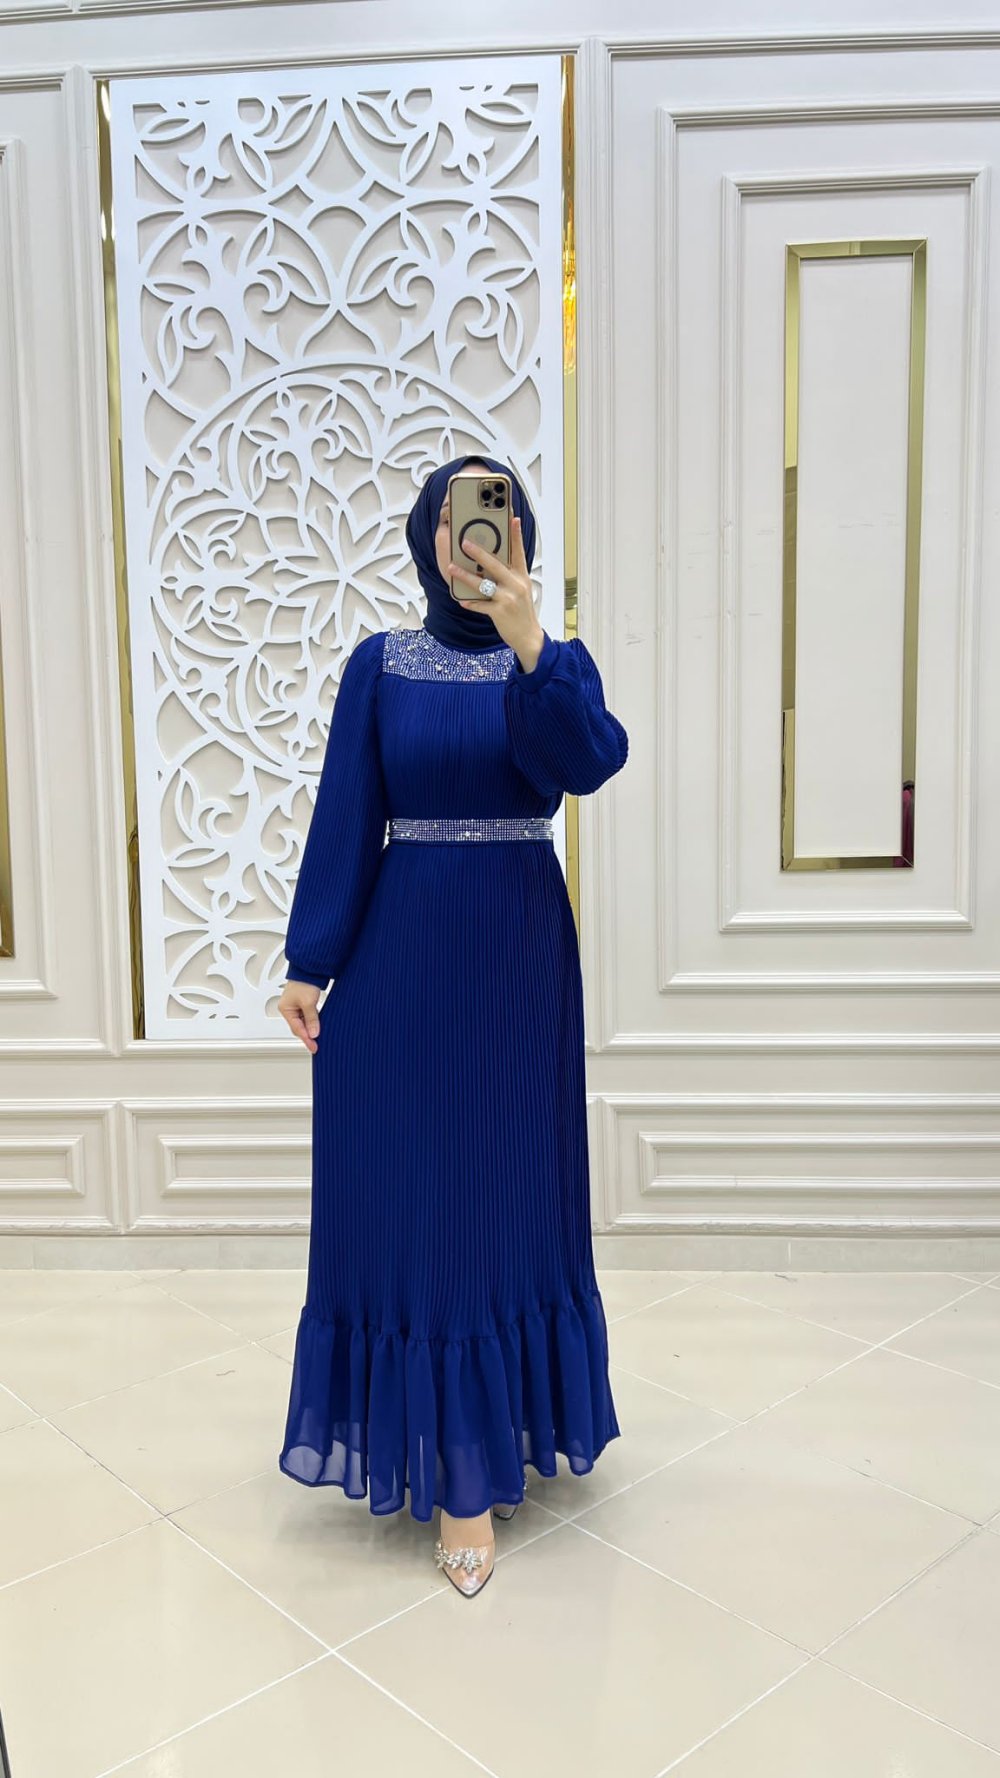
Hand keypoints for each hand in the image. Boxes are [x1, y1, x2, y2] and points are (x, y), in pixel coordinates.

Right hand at [278, 981, 321, 1053]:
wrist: (310, 969)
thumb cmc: (304, 981)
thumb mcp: (309, 1003)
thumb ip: (312, 1019)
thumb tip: (314, 1033)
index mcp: (286, 1009)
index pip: (296, 1029)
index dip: (306, 1039)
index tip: (314, 1047)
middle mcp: (289, 1009)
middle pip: (298, 1028)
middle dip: (308, 1036)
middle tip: (317, 1045)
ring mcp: (296, 1007)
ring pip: (303, 1023)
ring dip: (310, 1030)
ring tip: (318, 1038)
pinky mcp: (303, 1004)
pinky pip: (307, 1018)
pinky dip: (312, 1023)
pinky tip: (318, 1027)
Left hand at [448, 516, 542, 655]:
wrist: (529, 636)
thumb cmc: (521, 610)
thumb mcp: (520, 589)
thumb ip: (508, 575)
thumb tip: (489, 562)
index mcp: (521, 576)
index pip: (518, 552)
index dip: (515, 535)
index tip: (512, 518)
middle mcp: (516, 585)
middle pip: (495, 565)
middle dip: (479, 553)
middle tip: (465, 542)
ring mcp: (508, 599)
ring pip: (483, 584)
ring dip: (465, 576)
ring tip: (452, 568)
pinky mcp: (500, 613)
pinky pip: (480, 605)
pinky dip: (470, 603)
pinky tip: (461, 599)